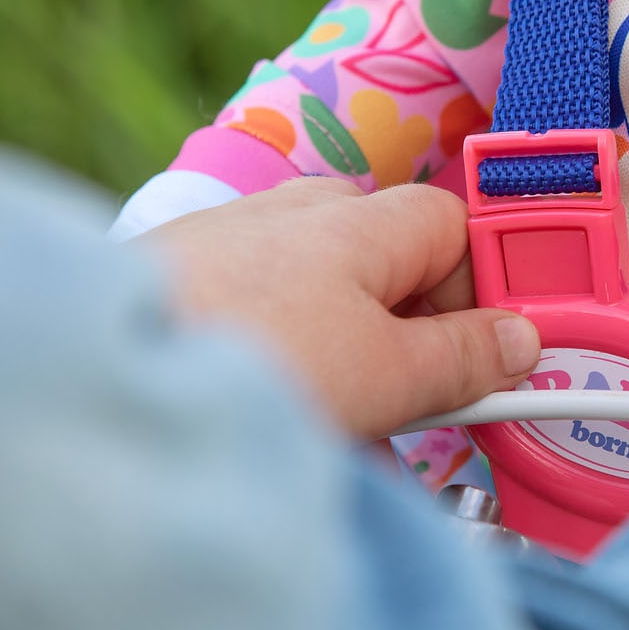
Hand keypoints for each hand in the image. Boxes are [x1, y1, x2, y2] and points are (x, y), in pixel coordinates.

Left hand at [141, 179, 539, 439]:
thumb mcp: (390, 376)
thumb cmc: (257, 363)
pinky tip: (268, 403)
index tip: (489, 355)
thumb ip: (467, 357)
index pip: (455, 227)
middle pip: (387, 256)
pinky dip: (282, 349)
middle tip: (413, 397)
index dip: (479, 290)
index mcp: (362, 220)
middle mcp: (296, 210)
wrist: (106, 377)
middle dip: (409, 327)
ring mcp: (231, 238)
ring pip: (322, 287)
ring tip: (336, 418)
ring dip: (346, 347)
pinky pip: (260, 304)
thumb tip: (522, 339)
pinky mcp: (177, 275)